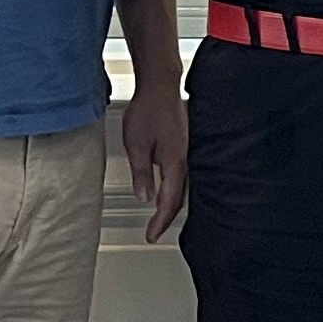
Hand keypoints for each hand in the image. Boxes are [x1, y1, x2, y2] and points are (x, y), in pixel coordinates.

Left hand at [125, 75, 188, 241]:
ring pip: (183, 187)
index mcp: (174, 163)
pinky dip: (175, 188)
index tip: (151, 235)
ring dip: (172, 204)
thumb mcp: (136, 144)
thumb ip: (141, 173)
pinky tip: (169, 188)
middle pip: (179, 198)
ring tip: (162, 216)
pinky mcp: (183, 146)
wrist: (160, 86)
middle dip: (167, 217)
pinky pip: (182, 174)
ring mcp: (186, 152)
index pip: (168, 202)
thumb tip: (145, 197)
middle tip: (155, 231)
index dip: (160, 222)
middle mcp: (184, 160)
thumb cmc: (148, 110)